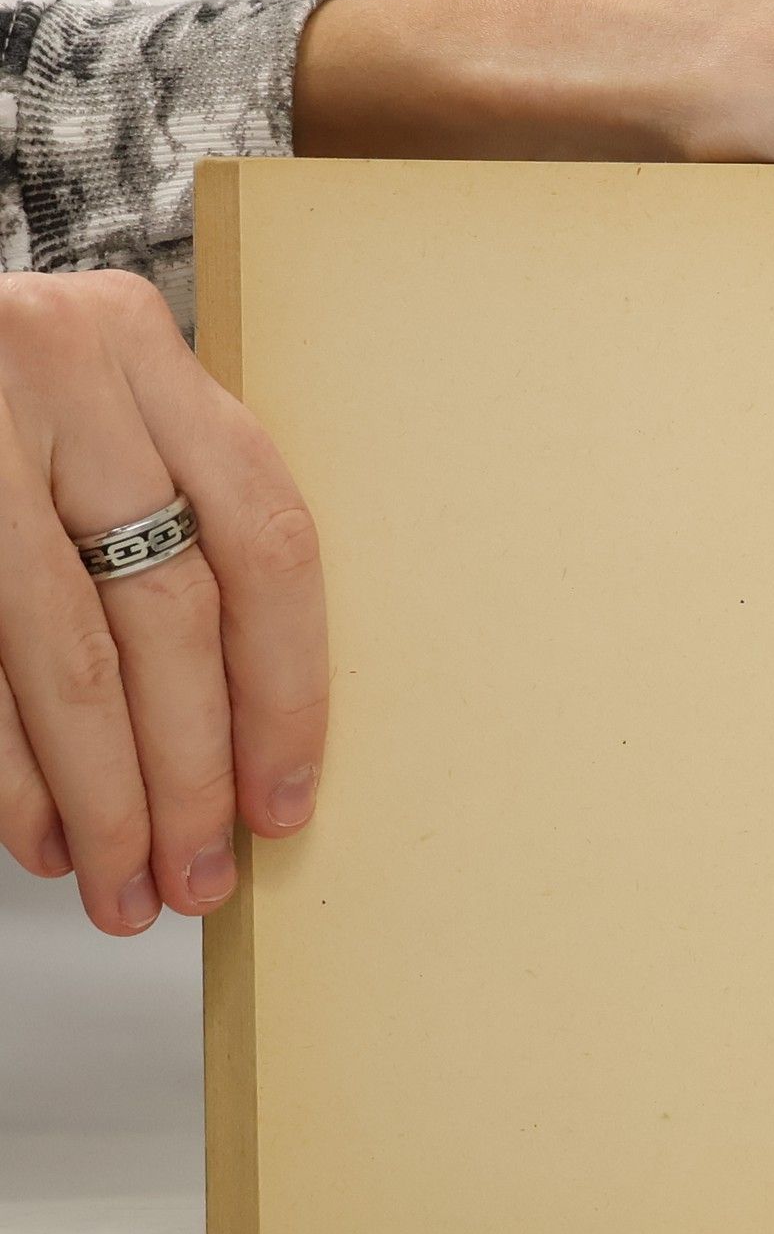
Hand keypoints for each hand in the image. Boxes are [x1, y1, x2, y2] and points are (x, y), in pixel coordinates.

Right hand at [0, 272, 326, 934]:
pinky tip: (43, 836)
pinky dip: (14, 771)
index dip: (286, 692)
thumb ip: (176, 516)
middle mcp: (57, 373)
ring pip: (70, 658)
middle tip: (201, 877)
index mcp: (142, 347)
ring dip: (105, 799)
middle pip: (169, 615)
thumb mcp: (97, 411)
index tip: (285, 800)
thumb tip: (247, 736)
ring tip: (126, 886)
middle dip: (192, 773)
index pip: (265, 544)